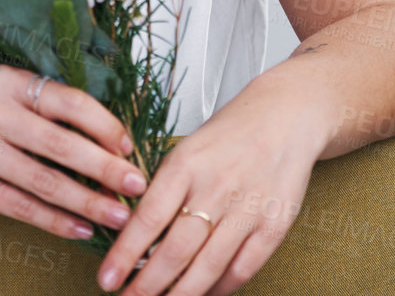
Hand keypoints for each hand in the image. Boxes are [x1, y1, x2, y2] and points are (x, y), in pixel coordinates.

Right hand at [0, 65, 148, 240]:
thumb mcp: (4, 89)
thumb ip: (47, 107)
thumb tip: (109, 142)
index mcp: (8, 82)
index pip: (68, 102)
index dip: (104, 125)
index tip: (129, 147)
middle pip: (60, 145)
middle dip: (105, 169)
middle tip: (138, 186)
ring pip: (44, 182)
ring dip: (88, 202)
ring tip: (120, 216)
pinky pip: (21, 207)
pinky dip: (56, 221)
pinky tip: (82, 229)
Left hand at [95, 96, 321, 294]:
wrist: (287, 116)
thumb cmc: (230, 133)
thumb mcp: (186, 148)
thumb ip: (160, 186)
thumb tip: (126, 227)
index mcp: (187, 164)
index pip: (148, 218)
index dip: (124, 254)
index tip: (107, 278)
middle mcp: (217, 188)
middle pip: (176, 250)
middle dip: (147, 284)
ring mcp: (248, 209)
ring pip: (208, 266)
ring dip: (181, 294)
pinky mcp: (274, 225)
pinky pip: (242, 269)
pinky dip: (220, 288)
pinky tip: (203, 294)